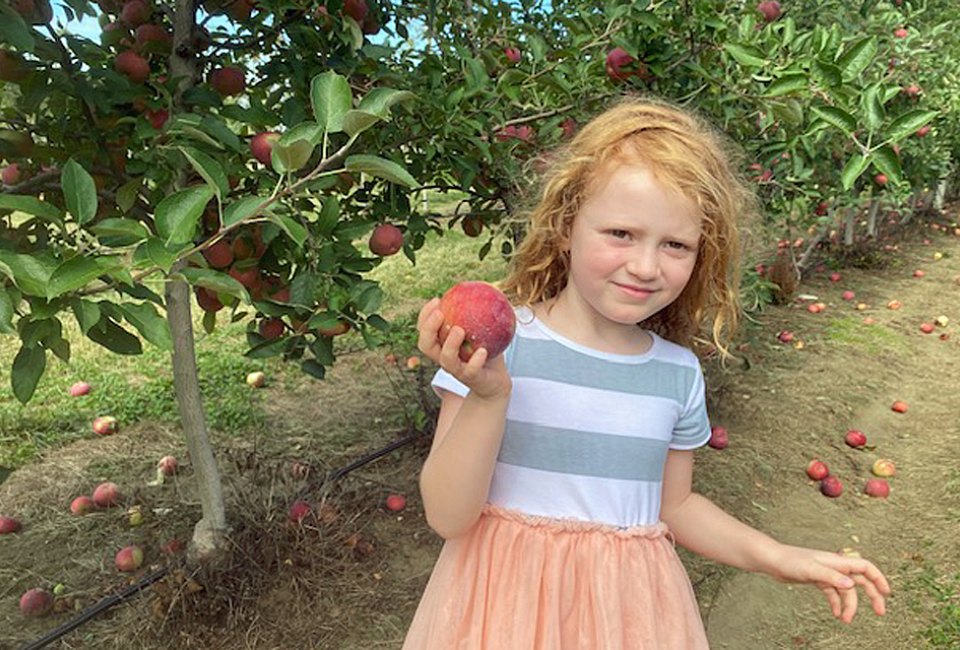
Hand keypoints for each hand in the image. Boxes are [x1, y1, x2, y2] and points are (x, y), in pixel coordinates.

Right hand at [417, 297, 511, 399]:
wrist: (496, 380)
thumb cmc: (488, 350)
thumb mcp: (484, 328)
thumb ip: (481, 310)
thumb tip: (486, 283)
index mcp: (441, 344)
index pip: (424, 329)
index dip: (424, 315)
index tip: (437, 299)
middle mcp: (444, 357)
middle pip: (425, 345)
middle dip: (428, 328)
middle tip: (440, 313)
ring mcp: (456, 370)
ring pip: (445, 359)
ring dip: (450, 344)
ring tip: (459, 330)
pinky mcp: (470, 379)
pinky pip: (470, 370)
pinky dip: (475, 360)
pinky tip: (482, 351)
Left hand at [768, 544, 890, 622]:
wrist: (773, 561)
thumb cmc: (790, 561)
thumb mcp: (811, 570)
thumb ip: (831, 577)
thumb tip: (851, 585)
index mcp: (837, 561)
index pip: (865, 567)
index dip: (878, 578)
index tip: (887, 593)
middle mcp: (835, 566)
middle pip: (860, 581)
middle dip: (872, 596)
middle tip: (880, 613)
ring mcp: (827, 573)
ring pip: (846, 591)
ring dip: (849, 605)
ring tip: (845, 620)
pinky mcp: (818, 580)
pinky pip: (833, 593)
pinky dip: (837, 603)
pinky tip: (836, 614)